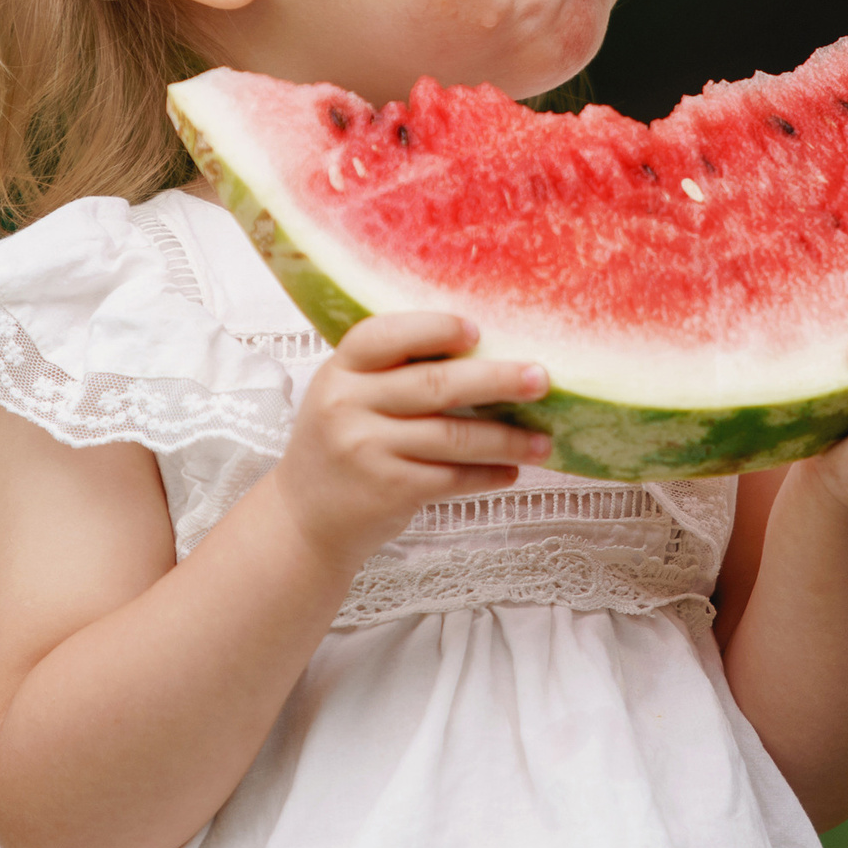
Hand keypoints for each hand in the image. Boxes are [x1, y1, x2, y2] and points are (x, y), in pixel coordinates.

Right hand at [274, 312, 551, 569]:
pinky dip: (487, 475)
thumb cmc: (342, 444)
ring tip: (543, 441)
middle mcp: (348, 405)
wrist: (304, 519)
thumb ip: (392, 373)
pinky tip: (511, 471)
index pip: (386, 335)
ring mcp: (367, 449)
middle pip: (436, 384)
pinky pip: (452, 477)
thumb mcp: (348, 396)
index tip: (479, 331)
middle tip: (542, 380)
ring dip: (506, 439)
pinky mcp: (388, 490)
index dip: (435, 328)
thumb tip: (484, 353)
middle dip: (497, 380)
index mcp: (340, 370)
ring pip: (453, 436)